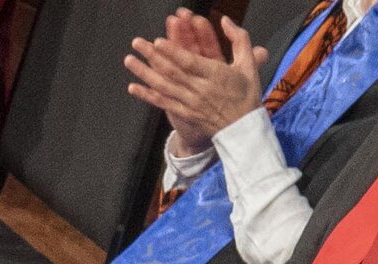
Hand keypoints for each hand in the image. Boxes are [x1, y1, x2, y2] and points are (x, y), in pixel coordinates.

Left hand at [125, 11, 263, 153]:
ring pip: (164, 86)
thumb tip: (226, 20)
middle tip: (137, 42)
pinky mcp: (184, 113)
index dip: (173, 52)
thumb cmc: (246, 94)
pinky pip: (163, 103)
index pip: (190, 62)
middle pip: (172, 72)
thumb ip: (239, 39)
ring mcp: (190, 103)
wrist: (242, 130)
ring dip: (144, 73)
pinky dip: (147, 95)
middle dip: (153, 56)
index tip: (158, 41)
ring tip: (129, 60)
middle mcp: (201, 90)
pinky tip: (133, 87)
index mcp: (217, 75)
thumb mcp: (248, 64)